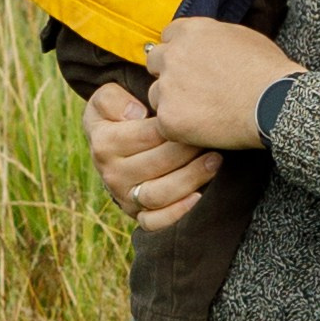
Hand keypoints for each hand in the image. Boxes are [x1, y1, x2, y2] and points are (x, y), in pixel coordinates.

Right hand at [81, 81, 221, 229]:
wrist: (112, 144)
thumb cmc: (118, 114)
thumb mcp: (106, 98)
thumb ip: (113, 98)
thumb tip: (136, 113)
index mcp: (104, 144)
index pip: (146, 136)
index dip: (173, 126)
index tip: (195, 115)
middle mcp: (112, 175)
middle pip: (155, 165)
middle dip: (187, 150)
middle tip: (211, 137)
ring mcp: (125, 198)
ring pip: (158, 195)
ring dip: (190, 178)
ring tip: (215, 161)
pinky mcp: (137, 215)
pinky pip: (154, 222)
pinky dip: (176, 213)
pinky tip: (198, 197)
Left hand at [146, 17, 307, 148]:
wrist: (274, 102)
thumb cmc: (266, 69)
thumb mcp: (241, 36)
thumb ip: (213, 35)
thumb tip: (207, 43)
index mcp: (191, 31)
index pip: (168, 36)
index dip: (178, 50)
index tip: (189, 63)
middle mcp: (173, 55)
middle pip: (155, 61)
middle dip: (168, 73)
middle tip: (190, 88)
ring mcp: (168, 87)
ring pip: (156, 93)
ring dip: (172, 101)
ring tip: (201, 111)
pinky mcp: (169, 118)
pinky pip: (164, 122)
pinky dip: (179, 127)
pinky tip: (202, 127)